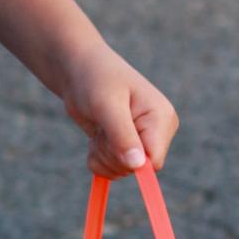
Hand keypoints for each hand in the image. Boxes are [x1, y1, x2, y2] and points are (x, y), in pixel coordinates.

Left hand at [61, 42, 177, 179]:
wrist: (77, 69)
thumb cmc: (94, 79)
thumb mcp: (106, 106)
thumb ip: (122, 136)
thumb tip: (138, 166)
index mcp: (161, 118)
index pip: (154, 162)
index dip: (129, 161)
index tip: (108, 141)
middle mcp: (157, 132)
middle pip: (134, 168)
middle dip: (110, 153)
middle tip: (101, 126)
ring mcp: (141, 140)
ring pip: (120, 170)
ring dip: (102, 154)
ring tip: (100, 125)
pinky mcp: (126, 146)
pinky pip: (111, 169)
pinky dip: (97, 157)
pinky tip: (97, 135)